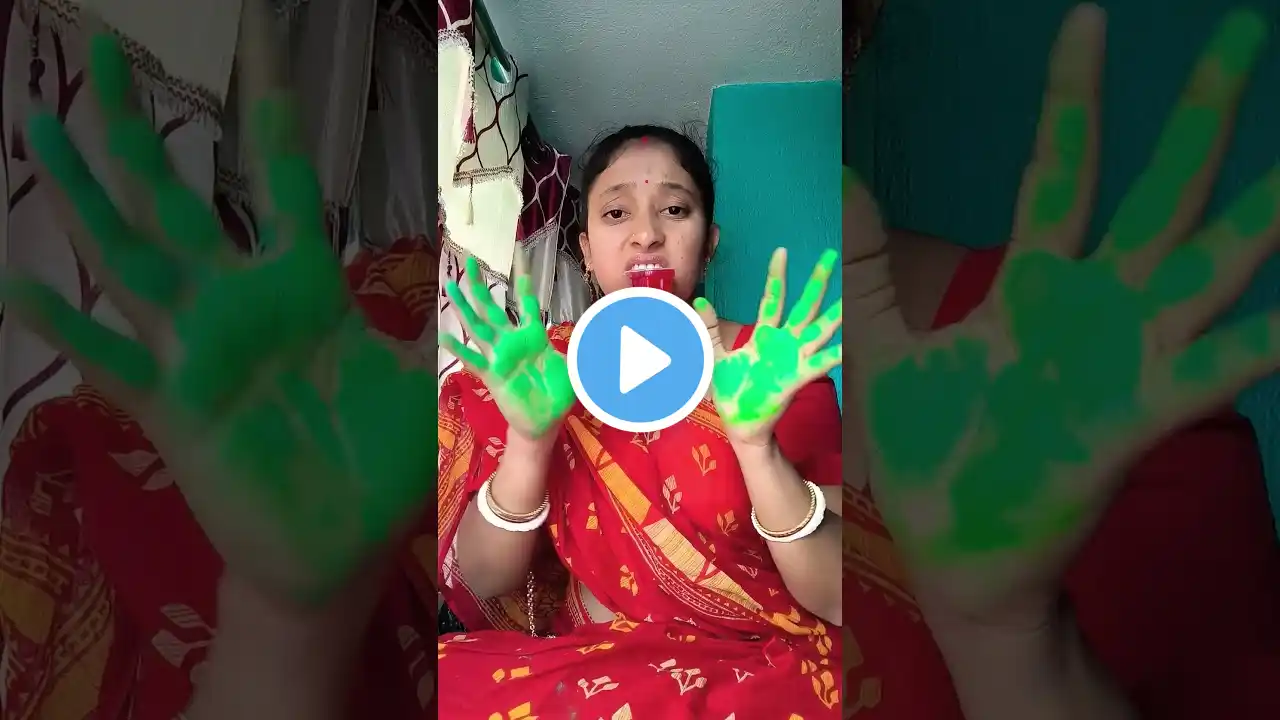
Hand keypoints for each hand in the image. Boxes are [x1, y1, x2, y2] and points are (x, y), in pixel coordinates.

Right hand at [0, 16, 435, 606]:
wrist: (340, 544)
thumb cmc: (380, 461)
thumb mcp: (426, 382)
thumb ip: (445, 324)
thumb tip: (494, 280)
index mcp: (304, 289)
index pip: (283, 190)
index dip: (272, 129)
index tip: (260, 62)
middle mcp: (240, 305)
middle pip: (180, 200)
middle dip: (142, 130)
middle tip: (106, 53)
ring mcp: (198, 351)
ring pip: (129, 256)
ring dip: (85, 194)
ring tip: (39, 125)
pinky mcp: (172, 407)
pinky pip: (112, 359)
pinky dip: (66, 325)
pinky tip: (18, 282)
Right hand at [440, 254, 574, 441]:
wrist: (544, 422)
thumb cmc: (558, 393)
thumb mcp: (578, 369)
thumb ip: (589, 353)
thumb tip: (610, 339)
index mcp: (534, 336)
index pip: (528, 304)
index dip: (523, 285)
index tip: (518, 264)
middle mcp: (513, 341)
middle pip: (494, 307)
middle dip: (481, 285)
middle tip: (470, 260)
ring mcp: (500, 356)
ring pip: (478, 326)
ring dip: (464, 307)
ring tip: (450, 287)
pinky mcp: (492, 375)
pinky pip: (474, 360)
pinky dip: (460, 349)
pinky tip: (446, 336)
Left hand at [696, 247, 842, 445]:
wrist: (740, 426)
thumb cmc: (733, 392)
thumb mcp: (715, 356)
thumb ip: (709, 328)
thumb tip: (699, 299)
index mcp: (764, 336)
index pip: (773, 299)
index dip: (777, 275)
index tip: (781, 251)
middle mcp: (783, 344)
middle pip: (804, 307)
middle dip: (817, 282)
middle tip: (832, 256)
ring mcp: (792, 360)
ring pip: (818, 330)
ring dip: (835, 314)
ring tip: (852, 295)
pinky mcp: (795, 379)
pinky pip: (817, 364)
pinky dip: (833, 355)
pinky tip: (848, 345)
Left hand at [846, 5, 1279, 626]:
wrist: (949, 549)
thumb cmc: (927, 451)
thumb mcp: (883, 343)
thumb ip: (871, 259)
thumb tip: (841, 171)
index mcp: (1032, 288)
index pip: (1061, 169)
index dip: (1074, 97)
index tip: (1087, 22)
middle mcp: (1093, 308)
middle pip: (1158, 192)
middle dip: (1201, 115)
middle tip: (1245, 30)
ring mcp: (1126, 357)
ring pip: (1211, 262)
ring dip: (1264, 210)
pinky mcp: (1140, 414)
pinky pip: (1223, 365)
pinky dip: (1268, 337)